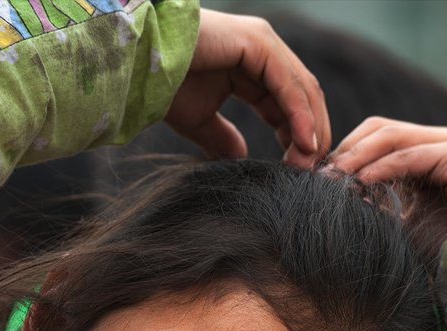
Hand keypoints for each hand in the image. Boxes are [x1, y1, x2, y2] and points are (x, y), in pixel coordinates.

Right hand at [165, 9, 329, 167]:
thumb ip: (222, 137)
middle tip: (309, 172)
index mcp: (250, 63)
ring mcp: (262, 42)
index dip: (296, 135)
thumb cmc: (161, 85)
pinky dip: (300, 115)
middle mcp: (261, 49)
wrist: (136, 64)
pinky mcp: (257, 42)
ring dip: (310, 129)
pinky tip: (303, 142)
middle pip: (302, 95)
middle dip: (309, 134)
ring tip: (308, 163)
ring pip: (302, 89)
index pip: (288, 101)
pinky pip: (288, 84)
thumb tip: (239, 159)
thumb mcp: (199, 119)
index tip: (297, 169)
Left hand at [328, 117, 446, 226]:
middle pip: (380, 129)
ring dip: (356, 157)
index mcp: (428, 151)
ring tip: (332, 179)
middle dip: (345, 149)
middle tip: (317, 175)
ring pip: (391, 137)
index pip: (377, 136)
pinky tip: (360, 183)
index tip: (317, 176)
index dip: (345, 151)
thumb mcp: (403, 221)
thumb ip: (376, 202)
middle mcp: (442, 140)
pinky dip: (380, 168)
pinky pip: (410, 156)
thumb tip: (335, 196)